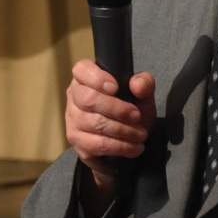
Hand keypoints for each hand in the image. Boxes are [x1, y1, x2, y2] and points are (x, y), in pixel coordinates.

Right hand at [65, 60, 155, 209]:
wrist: (130, 137)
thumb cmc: (131, 109)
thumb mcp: (143, 94)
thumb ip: (144, 84)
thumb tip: (137, 84)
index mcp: (86, 78)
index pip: (81, 70)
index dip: (97, 78)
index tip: (116, 88)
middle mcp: (75, 97)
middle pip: (89, 99)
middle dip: (118, 109)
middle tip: (136, 116)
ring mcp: (73, 120)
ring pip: (94, 124)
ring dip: (122, 131)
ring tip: (140, 134)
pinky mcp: (77, 142)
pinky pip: (96, 144)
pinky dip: (119, 146)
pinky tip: (132, 147)